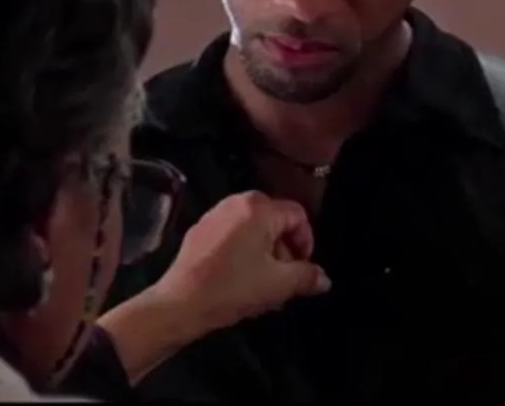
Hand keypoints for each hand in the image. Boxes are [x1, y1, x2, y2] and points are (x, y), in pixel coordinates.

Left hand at [96, 191, 329, 384]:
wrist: (181, 303)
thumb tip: (323, 278)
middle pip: (275, 221)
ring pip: (253, 230)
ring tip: (264, 284)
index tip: (304, 268)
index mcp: (258, 208)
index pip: (297, 215)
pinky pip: (232, 235)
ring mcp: (214, 215)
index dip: (307, 242)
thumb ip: (306, 276)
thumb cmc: (233, 288)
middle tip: (285, 280)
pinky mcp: (199, 231)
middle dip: (284, 250)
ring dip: (265, 254)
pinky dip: (243, 252)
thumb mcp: (278, 285)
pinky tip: (240, 280)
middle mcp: (235, 202)